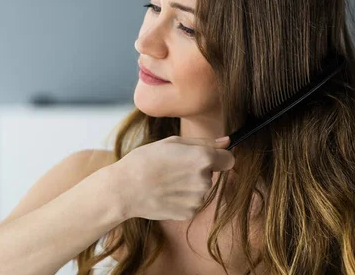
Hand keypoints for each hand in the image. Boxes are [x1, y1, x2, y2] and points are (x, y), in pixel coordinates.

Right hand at [112, 135, 233, 220]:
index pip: (229, 159)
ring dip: (191, 186)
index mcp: (203, 158)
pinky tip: (167, 194)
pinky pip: (193, 203)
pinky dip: (183, 199)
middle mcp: (205, 180)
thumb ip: (204, 142)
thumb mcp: (173, 142)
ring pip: (202, 189)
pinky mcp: (189, 213)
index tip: (206, 157)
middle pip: (213, 174)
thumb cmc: (146, 160)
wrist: (125, 189)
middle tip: (175, 168)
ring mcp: (198, 199)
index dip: (218, 157)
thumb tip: (227, 142)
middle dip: (199, 171)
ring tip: (168, 181)